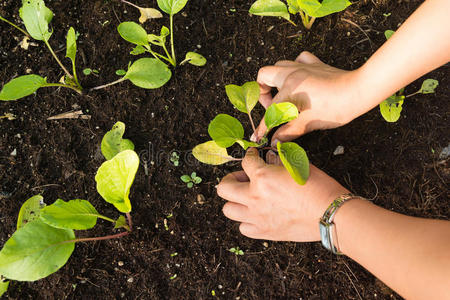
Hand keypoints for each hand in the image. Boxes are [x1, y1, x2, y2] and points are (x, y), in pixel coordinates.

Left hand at [216, 148, 348, 241]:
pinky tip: (257, 214)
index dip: (250, 156)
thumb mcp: (298, 165)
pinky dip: (246, 221)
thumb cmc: (319, 187)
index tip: (254, 157)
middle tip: (243, 178)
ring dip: (236, 201)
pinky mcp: (264, 232)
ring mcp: (257, 217)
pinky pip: (243, 228)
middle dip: (231, 179)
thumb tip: (269, 157)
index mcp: (262, 177)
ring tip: (248, 198)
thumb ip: (278, 160)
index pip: (245, 162)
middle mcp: (254, 198)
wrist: (331, 214)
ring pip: (228, 210)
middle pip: (223, 188)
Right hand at [252, 51, 362, 145]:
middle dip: (263, 92)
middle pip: (264, 75)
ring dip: (276, 80)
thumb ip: (288, 132)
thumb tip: (275, 141)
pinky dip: (295, 68)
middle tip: (273, 107)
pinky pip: (298, 59)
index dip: (263, 126)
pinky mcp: (315, 64)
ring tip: (283, 95)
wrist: (359, 91)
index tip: (259, 135)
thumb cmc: (336, 107)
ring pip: (279, 65)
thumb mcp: (308, 124)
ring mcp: (303, 66)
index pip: (270, 110)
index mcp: (289, 88)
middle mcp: (292, 73)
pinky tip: (299, 79)